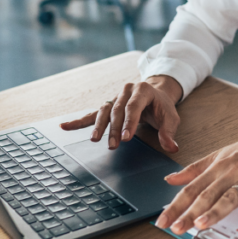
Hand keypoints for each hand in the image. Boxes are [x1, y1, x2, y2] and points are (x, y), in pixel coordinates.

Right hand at [59, 75, 181, 151]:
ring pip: (104, 111)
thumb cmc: (162, 107)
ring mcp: (115, 97)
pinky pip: (92, 114)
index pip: (134, 107)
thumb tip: (172, 148)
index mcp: (143, 90)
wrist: (156, 93)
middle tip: (113, 145)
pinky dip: (79, 121)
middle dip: (114, 129)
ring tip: (95, 140)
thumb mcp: (171, 118)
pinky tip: (65, 126)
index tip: (126, 138)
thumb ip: (169, 133)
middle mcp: (126, 91)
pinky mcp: (107, 106)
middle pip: (117, 110)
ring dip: (99, 127)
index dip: (129, 122)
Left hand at [156, 120, 237, 233]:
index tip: (162, 221)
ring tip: (203, 224)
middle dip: (191, 212)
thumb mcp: (218, 157)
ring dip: (216, 210)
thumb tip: (169, 179)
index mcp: (216, 168)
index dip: (176, 206)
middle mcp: (230, 172)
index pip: (191, 189)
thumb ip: (193, 170)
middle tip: (177, 228)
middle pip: (207, 195)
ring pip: (231, 196)